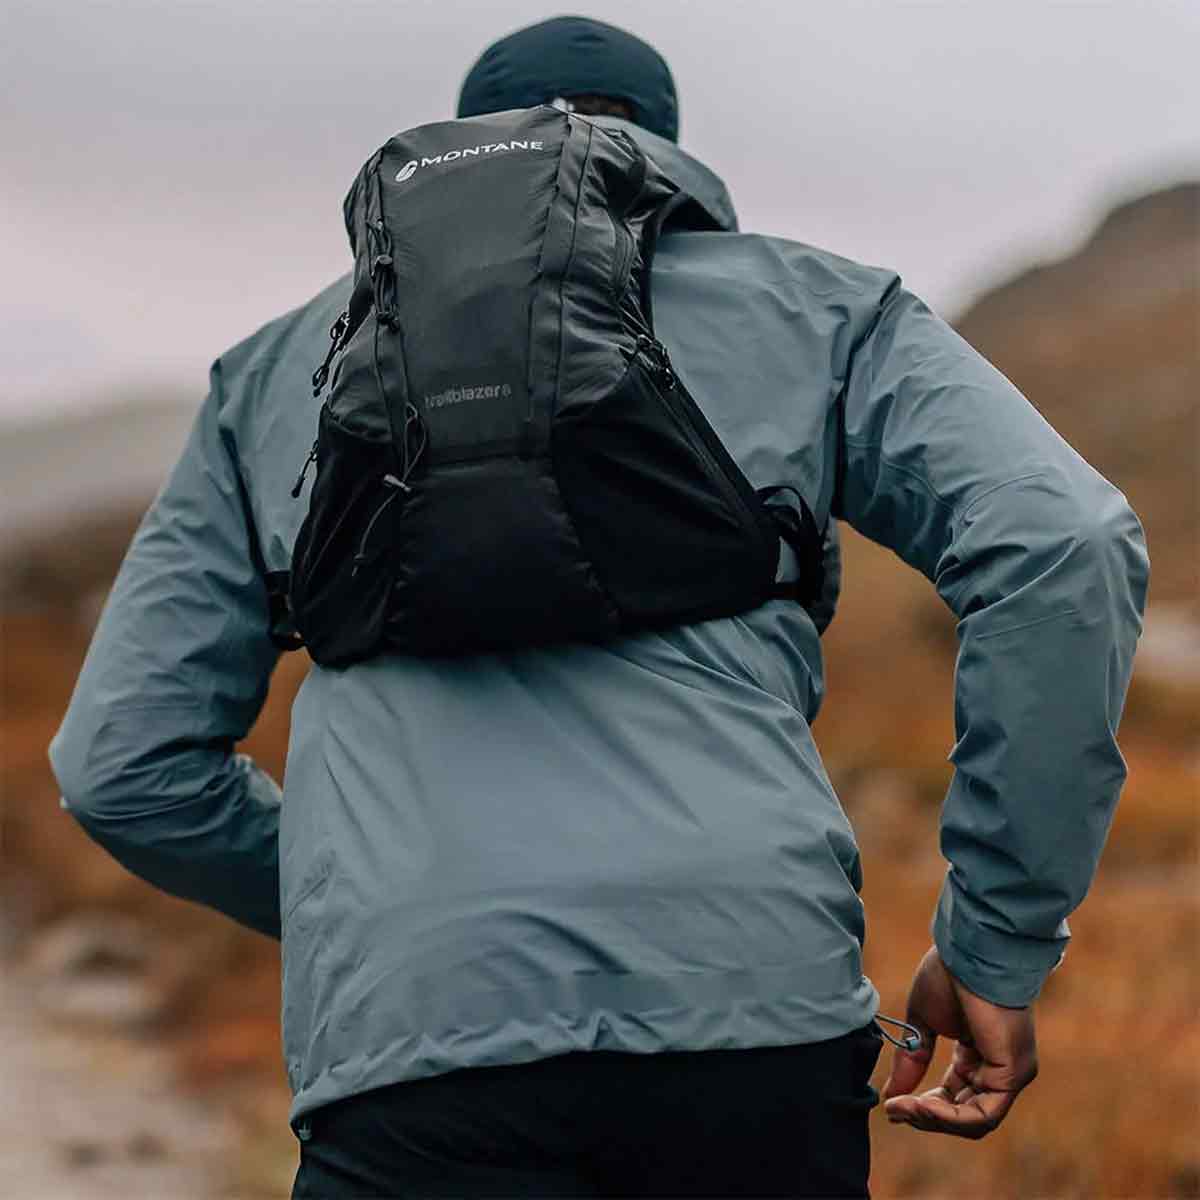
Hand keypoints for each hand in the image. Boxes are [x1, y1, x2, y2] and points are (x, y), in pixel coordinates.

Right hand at [882, 945, 1037, 1138]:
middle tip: (894, 1109)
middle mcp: (1000, 1067)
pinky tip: (922, 1104)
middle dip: (926, 1115)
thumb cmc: (948, 975)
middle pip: (965, 1113)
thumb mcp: (921, 1023)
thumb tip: (890, 1096)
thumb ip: (911, 1059)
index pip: (956, 1094)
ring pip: (974, 1120)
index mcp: (980, 1052)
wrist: (968, 951)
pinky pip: (983, 1113)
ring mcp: (1010, 1072)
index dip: (924, 1104)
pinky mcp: (1012, 1073)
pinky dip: (951, 1116)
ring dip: (935, 1119)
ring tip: (904, 1108)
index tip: (892, 1104)